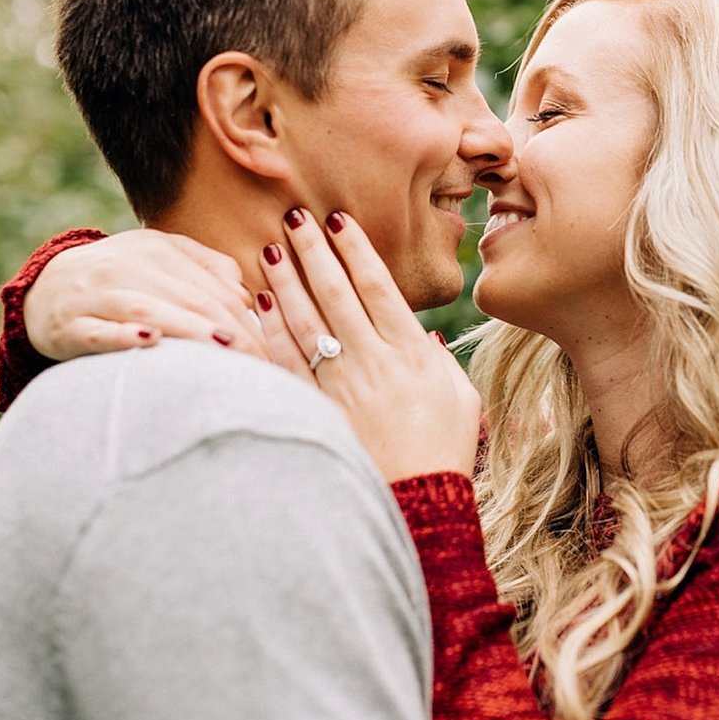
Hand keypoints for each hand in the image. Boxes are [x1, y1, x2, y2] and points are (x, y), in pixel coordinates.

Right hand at [26, 230, 265, 363]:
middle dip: (231, 330)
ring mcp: (95, 295)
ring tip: (226, 348)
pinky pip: (99, 330)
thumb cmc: (120, 279)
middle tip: (262, 361)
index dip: (246, 316)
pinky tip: (151, 343)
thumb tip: (246, 295)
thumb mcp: (159, 258)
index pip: (212, 286)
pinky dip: (124, 336)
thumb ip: (205, 266)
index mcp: (156, 250)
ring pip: (149, 310)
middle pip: (189, 298)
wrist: (44, 287)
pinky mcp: (69, 323)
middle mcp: (126, 267)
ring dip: (190, 329)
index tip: (272, 347)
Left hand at [262, 209, 479, 484]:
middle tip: (294, 218)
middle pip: (336, 294)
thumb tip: (420, 336)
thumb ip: (437, 362)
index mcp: (411, 353)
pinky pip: (286, 363)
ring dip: (287, 283)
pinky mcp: (317, 409)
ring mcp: (340, 385)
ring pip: (306, 322)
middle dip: (315, 253)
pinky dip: (270, 331)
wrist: (416, 501)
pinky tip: (257, 306)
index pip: (378, 287)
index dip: (355, 250)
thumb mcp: (460, 398)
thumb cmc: (444, 450)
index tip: (338, 219)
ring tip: (271, 250)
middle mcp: (373, 361)